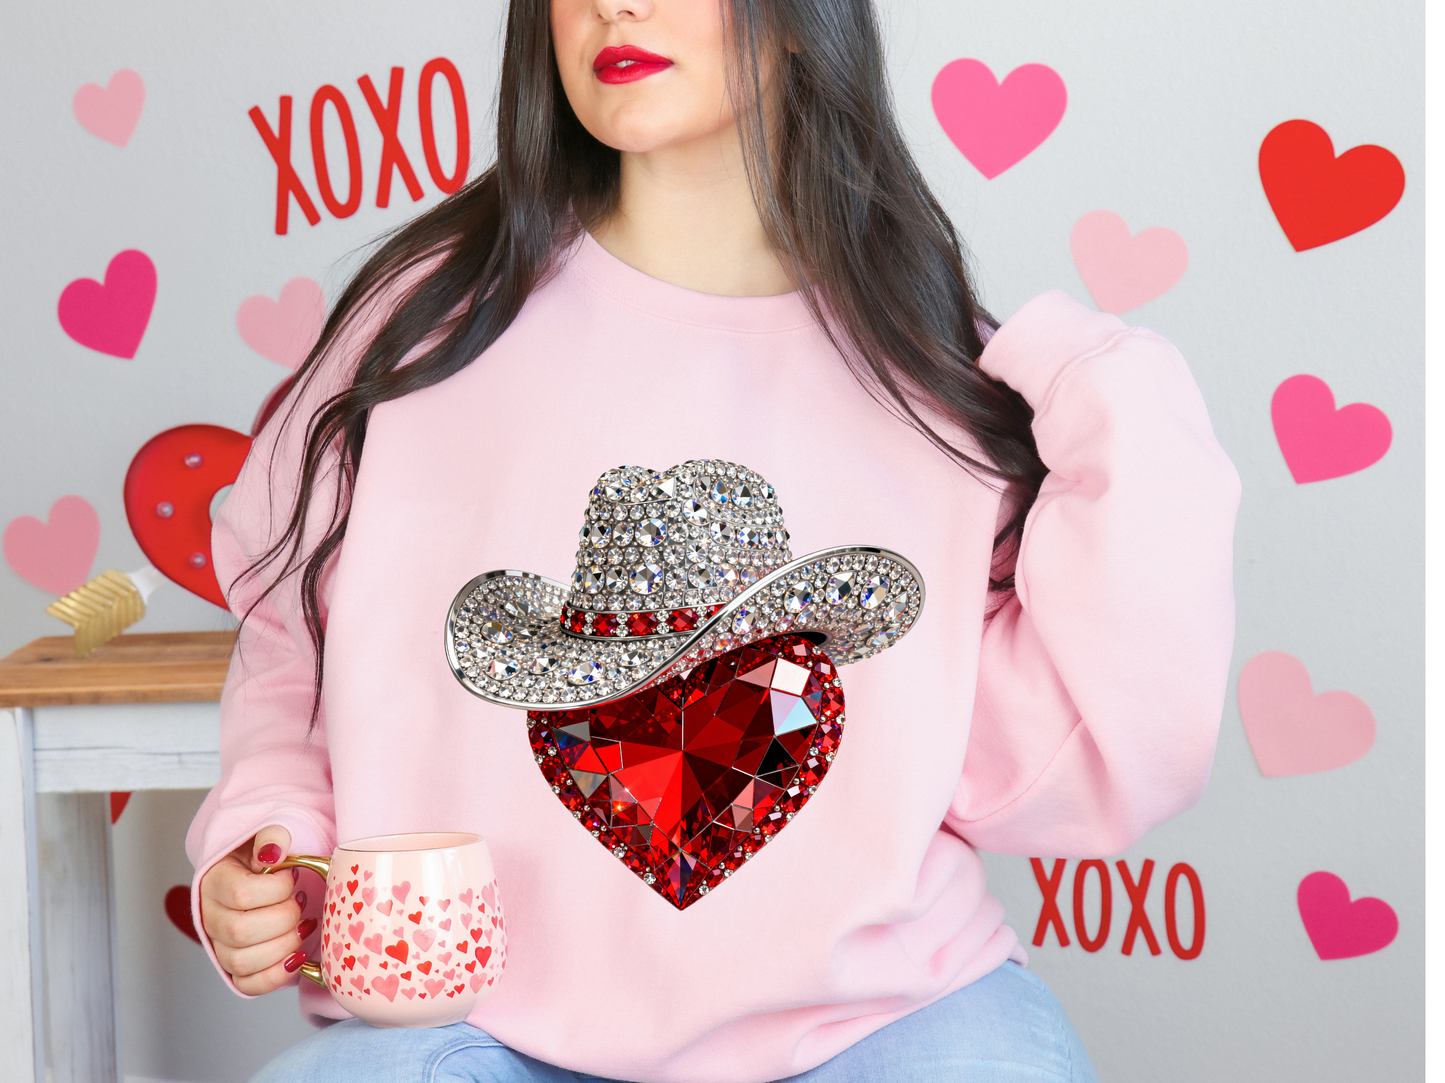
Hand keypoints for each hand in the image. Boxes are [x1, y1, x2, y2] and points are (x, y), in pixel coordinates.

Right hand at [199, 825, 312, 994]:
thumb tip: (272, 852)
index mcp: (215, 882)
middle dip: (284, 918)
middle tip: (301, 902)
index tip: (294, 875)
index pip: (241, 894)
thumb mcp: (267, 836)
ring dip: (284, 946)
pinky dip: (276, 976)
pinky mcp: (235, 967)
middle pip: (241, 932)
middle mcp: (211, 917)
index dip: (277, 888)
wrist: (259, 875)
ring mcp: (220, 945)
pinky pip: (248, 984)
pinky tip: (297, 956)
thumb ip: (271, 836)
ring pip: (243, 961)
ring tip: (303, 925)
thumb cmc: (265, 857)